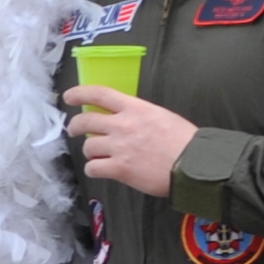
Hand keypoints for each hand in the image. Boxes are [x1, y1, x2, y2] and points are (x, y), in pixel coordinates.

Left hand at [66, 85, 196, 198]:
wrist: (193, 165)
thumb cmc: (185, 142)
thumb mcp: (162, 117)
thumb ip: (140, 116)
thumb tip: (127, 119)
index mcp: (136, 109)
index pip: (100, 94)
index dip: (80, 94)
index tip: (69, 97)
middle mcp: (123, 125)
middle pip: (86, 121)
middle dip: (75, 126)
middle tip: (74, 130)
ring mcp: (119, 148)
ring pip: (88, 147)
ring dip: (90, 151)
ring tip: (97, 155)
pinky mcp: (119, 169)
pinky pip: (93, 168)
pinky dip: (94, 169)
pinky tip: (100, 170)